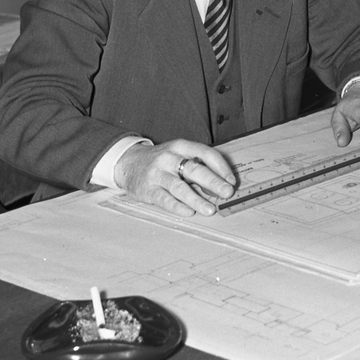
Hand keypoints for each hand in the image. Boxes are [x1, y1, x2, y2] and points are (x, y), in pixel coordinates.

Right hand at [112, 139, 235, 216]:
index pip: (205, 153)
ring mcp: (157, 173)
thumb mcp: (178, 155)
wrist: (128, 163)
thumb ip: (197, 166)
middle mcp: (169, 158)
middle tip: (227, 193)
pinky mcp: (148, 189)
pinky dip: (177, 206)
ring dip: (196, 199)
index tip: (232, 181)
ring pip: (179, 187)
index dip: (221, 167)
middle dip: (213, 182)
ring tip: (210, 210)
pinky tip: (188, 212)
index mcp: (181, 146)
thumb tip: (222, 185)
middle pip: (194, 169)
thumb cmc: (161, 161)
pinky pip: (164, 199)